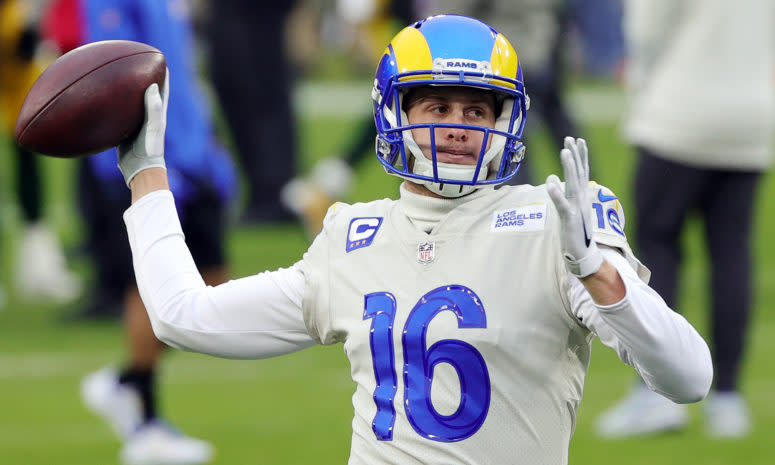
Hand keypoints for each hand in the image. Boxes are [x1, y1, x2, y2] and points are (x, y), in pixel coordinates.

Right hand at [117, 68, 168, 186]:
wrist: (139, 170)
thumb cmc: (149, 149)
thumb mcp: (153, 127)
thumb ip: (154, 108)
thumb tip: (152, 85)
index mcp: (158, 113)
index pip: (162, 88)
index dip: (161, 72)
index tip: (157, 58)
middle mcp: (148, 116)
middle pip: (145, 91)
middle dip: (140, 76)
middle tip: (132, 61)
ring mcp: (135, 124)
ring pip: (128, 102)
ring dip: (122, 90)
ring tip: (112, 76)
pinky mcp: (124, 131)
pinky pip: (116, 114)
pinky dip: (109, 106)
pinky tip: (96, 100)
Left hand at [546, 137, 602, 277]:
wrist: (583, 253)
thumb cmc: (576, 231)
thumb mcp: (569, 208)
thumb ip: (562, 192)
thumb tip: (551, 178)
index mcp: (582, 195)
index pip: (582, 171)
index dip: (579, 155)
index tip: (577, 140)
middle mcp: (581, 198)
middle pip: (579, 172)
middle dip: (575, 155)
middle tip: (570, 138)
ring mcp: (576, 207)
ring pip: (573, 183)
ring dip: (569, 167)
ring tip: (564, 152)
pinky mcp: (570, 219)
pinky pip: (562, 204)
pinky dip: (557, 194)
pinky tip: (550, 183)